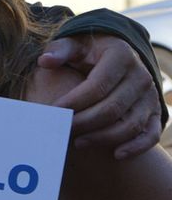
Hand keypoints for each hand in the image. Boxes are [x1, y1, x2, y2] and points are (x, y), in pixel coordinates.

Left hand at [38, 34, 160, 158]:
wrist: (116, 54)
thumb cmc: (88, 52)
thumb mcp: (74, 44)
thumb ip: (59, 51)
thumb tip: (45, 61)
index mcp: (121, 56)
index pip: (97, 85)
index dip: (74, 101)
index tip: (53, 112)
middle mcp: (140, 76)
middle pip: (112, 108)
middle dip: (84, 123)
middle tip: (60, 131)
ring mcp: (150, 96)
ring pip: (130, 124)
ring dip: (103, 138)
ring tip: (78, 143)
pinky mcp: (154, 112)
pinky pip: (151, 134)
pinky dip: (136, 147)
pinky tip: (116, 155)